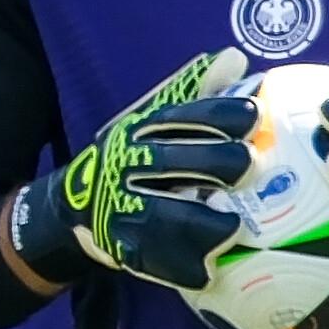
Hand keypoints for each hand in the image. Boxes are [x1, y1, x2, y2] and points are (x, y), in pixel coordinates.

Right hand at [6, 47, 254, 290]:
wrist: (74, 206)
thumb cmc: (135, 158)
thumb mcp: (156, 120)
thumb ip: (196, 92)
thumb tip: (236, 59)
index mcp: (143, 129)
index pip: (186, 115)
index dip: (222, 114)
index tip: (254, 117)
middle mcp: (130, 163)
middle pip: (176, 161)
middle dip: (218, 163)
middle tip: (249, 168)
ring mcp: (122, 205)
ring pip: (164, 215)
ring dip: (203, 222)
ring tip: (233, 226)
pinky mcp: (121, 244)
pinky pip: (154, 259)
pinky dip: (182, 266)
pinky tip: (208, 269)